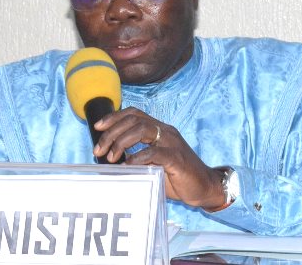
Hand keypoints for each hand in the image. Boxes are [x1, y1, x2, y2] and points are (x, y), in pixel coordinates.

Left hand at [93, 107, 227, 211]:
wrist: (204, 187)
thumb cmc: (176, 176)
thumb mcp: (153, 162)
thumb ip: (136, 156)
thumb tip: (110, 159)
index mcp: (159, 129)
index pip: (134, 113)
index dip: (114, 116)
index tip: (97, 127)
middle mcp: (165, 131)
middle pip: (134, 120)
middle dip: (112, 132)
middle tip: (99, 150)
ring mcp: (172, 143)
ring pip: (142, 130)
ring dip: (121, 142)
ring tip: (111, 157)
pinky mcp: (177, 158)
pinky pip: (154, 152)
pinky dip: (138, 157)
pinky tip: (128, 165)